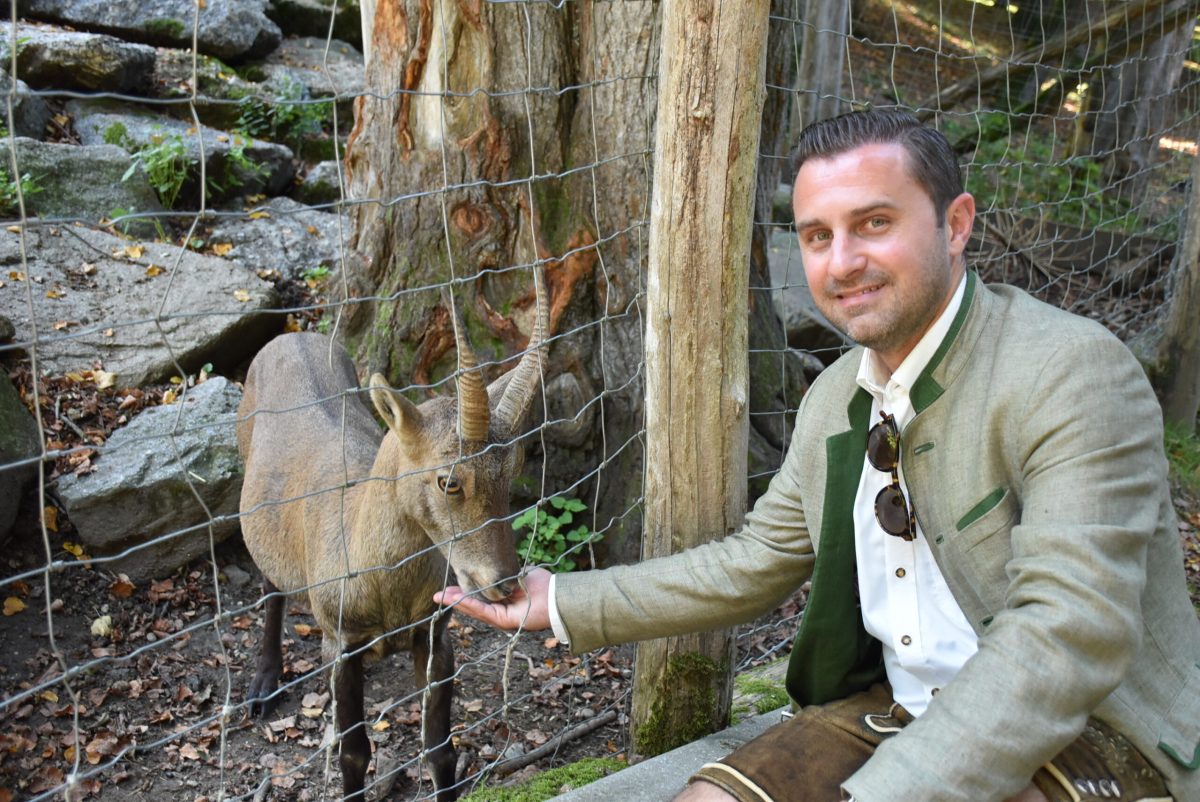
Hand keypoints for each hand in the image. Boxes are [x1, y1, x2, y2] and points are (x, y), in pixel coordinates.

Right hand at [434, 567, 552, 631]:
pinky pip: (483, 611)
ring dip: (456, 602)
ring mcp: (501, 616)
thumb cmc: (541, 585)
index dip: (464, 591)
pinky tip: (456, 599)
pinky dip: (469, 605)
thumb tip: (496, 565)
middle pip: (472, 604)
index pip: (479, 596)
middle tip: (437, 594)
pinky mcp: (503, 620)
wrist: (555, 596)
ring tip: (440, 597)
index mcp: (502, 599)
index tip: (450, 584)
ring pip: (474, 609)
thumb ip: (505, 573)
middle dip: (454, 598)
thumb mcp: (518, 575)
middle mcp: (500, 609)